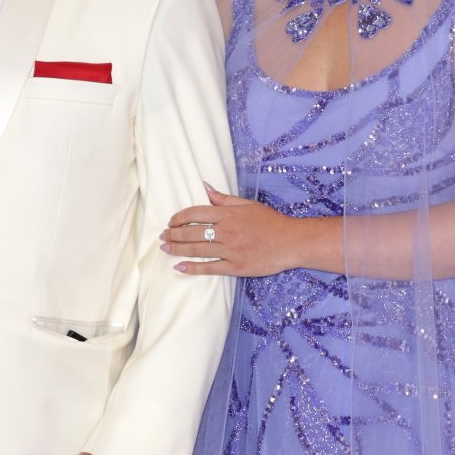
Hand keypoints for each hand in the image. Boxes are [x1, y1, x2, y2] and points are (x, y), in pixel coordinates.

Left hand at [161, 182, 297, 277]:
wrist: (292, 241)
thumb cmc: (271, 222)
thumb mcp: (248, 204)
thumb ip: (224, 198)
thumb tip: (205, 187)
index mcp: (228, 214)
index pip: (196, 213)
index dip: (179, 218)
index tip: (171, 221)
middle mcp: (226, 231)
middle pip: (192, 232)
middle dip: (173, 234)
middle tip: (162, 236)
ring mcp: (230, 250)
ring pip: (197, 250)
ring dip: (177, 249)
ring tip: (164, 248)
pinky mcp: (236, 266)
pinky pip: (209, 267)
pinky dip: (192, 267)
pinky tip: (179, 267)